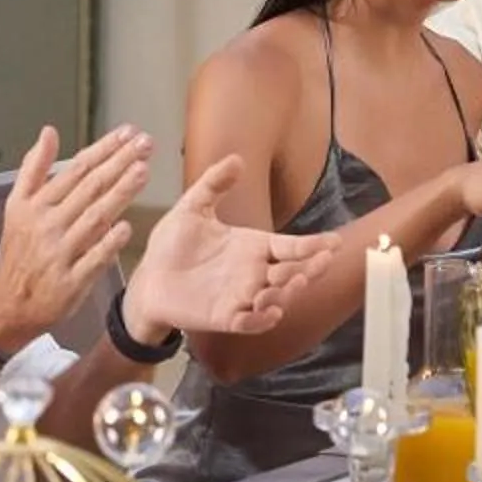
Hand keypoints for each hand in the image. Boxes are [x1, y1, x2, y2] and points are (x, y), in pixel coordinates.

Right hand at [0, 125, 151, 347]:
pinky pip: (93, 259)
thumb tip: (49, 131)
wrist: (8, 303)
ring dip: (120, 194)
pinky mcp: (70, 282)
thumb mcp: (16, 206)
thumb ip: (33, 168)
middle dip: (119, 163)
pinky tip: (126, 227)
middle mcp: (48, 225)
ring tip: (143, 171)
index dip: (104, 149)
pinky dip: (108, 243)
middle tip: (145, 144)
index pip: (77, 169)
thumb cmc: (19, 251)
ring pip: (94, 218)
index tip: (128, 133)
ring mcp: (60, 253)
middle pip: (90, 188)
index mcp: (36, 205)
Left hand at [123, 154, 336, 342]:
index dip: (313, 245)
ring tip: (292, 280)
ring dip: (288, 292)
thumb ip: (214, 184)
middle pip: (292, 272)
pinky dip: (262, 318)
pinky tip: (268, 309)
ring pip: (277, 298)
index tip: (334, 241)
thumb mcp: (193, 208)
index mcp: (252, 247)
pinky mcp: (225, 316)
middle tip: (322, 260)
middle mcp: (253, 273)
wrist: (148, 278)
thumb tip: (237, 159)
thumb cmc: (172, 246)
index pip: (290, 246)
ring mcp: (241, 296)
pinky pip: (250, 322)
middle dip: (310, 269)